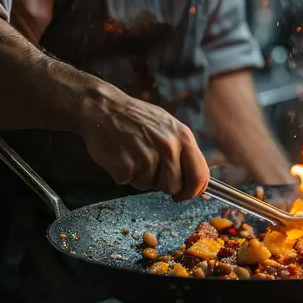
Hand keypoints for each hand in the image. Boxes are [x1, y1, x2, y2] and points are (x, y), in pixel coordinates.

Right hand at [78, 84, 208, 200]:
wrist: (103, 107)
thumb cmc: (136, 117)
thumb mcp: (168, 125)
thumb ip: (183, 149)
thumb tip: (196, 179)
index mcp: (183, 136)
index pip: (200, 175)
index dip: (193, 191)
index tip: (184, 194)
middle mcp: (168, 147)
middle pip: (174, 187)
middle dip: (162, 183)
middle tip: (148, 166)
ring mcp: (147, 157)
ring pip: (150, 186)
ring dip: (141, 177)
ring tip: (133, 155)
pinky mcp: (126, 166)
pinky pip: (129, 183)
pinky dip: (123, 174)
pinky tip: (120, 155)